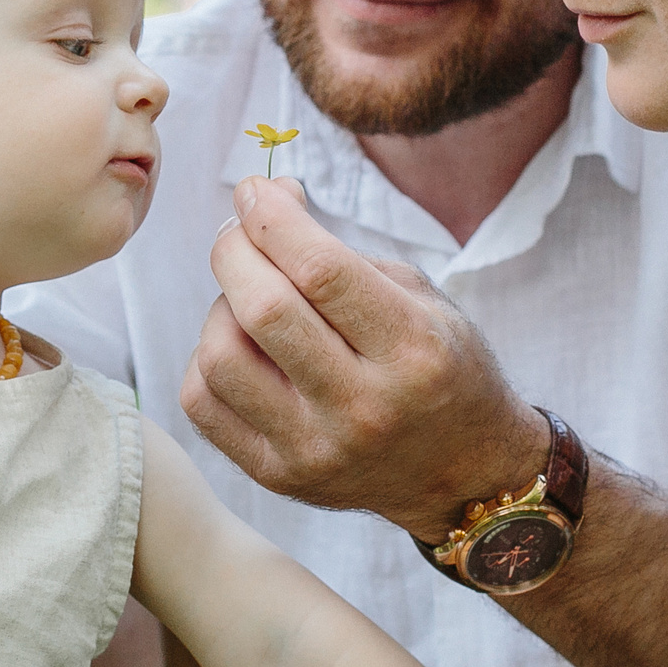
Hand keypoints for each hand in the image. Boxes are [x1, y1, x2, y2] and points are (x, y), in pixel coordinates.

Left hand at [183, 177, 549, 538]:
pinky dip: (207, 359)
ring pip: (221, 357)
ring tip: (247, 298)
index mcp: (413, 349)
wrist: (464, 475)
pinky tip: (239, 347)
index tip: (255, 190)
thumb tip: (267, 200)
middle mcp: (365, 407)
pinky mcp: (280, 476)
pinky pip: (204, 404)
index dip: (272, 216)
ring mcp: (317, 449)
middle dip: (234, 249)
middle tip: (238, 231)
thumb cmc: (441, 369)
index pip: (320, 269)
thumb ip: (343, 252)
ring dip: (221, 307)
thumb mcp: (422, 302)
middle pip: (263, 309)